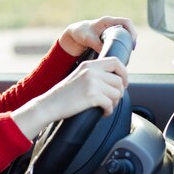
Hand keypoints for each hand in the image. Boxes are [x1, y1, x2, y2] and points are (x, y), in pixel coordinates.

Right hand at [12, 57, 126, 138]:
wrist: (49, 105)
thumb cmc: (63, 95)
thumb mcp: (79, 76)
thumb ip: (94, 74)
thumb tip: (115, 80)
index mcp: (89, 65)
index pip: (116, 62)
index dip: (123, 73)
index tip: (122, 83)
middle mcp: (92, 71)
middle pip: (119, 81)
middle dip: (118, 93)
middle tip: (111, 100)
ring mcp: (92, 83)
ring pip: (117, 93)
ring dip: (114, 103)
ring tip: (105, 106)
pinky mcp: (92, 96)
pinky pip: (110, 104)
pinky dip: (108, 111)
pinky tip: (102, 112)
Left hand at [58, 16, 137, 56]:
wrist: (74, 34)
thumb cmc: (80, 33)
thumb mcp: (88, 39)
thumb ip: (98, 45)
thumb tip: (107, 54)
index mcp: (107, 21)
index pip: (126, 22)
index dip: (132, 31)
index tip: (132, 41)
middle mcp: (111, 24)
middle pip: (128, 28)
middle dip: (132, 37)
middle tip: (131, 49)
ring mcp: (111, 29)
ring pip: (125, 33)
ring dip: (128, 41)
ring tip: (128, 51)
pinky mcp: (110, 35)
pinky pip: (120, 37)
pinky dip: (123, 43)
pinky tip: (122, 51)